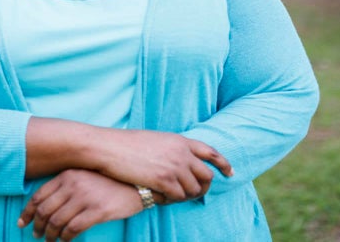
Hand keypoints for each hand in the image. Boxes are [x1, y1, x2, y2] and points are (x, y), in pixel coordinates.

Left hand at [18, 169, 144, 241]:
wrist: (136, 184)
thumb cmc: (108, 182)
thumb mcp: (84, 176)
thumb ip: (65, 186)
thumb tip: (45, 206)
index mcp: (66, 174)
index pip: (38, 195)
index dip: (27, 212)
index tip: (22, 223)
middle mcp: (73, 184)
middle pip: (45, 211)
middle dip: (38, 227)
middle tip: (37, 235)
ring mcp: (85, 197)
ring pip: (57, 222)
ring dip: (51, 235)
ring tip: (51, 241)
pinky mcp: (98, 210)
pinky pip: (73, 229)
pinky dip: (66, 238)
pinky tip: (65, 241)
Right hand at [92, 128, 232, 201]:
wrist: (109, 147)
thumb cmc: (127, 143)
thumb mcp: (156, 139)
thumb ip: (172, 148)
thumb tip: (181, 159)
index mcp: (180, 140)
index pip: (211, 152)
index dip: (223, 164)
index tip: (230, 173)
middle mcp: (181, 153)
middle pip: (206, 176)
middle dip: (204, 187)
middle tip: (198, 194)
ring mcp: (173, 167)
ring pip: (193, 190)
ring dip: (188, 196)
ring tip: (177, 197)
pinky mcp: (163, 180)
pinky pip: (178, 197)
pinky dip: (174, 200)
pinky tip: (165, 199)